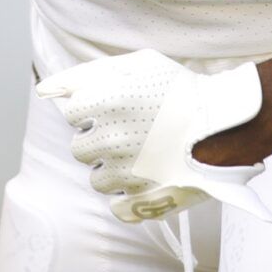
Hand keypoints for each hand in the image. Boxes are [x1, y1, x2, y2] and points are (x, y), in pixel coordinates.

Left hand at [35, 49, 271, 223]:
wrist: (226, 123)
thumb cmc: (183, 90)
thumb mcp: (138, 64)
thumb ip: (85, 74)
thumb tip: (45, 89)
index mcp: (106, 103)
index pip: (72, 112)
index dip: (94, 107)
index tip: (117, 107)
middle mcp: (110, 140)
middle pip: (79, 148)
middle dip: (99, 139)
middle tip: (131, 131)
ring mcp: (125, 174)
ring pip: (96, 179)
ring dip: (113, 168)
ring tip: (144, 154)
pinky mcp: (141, 201)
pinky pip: (116, 206)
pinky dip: (128, 196)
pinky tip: (147, 177)